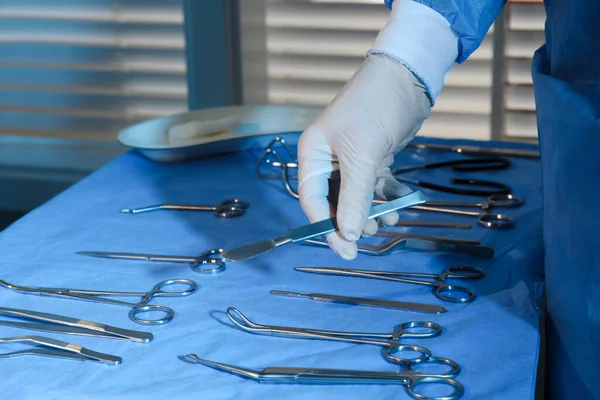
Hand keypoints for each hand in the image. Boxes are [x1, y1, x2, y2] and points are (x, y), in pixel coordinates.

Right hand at [297, 53, 430, 259]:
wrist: (407, 76)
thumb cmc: (375, 106)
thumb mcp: (362, 155)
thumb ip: (354, 197)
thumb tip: (348, 235)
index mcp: (313, 154)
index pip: (312, 201)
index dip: (327, 227)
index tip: (346, 248)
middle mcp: (328, 159)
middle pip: (333, 202)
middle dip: (351, 221)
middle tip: (370, 236)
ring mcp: (351, 159)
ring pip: (356, 197)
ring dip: (372, 212)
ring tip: (390, 219)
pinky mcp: (373, 158)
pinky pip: (375, 186)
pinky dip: (386, 197)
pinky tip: (399, 203)